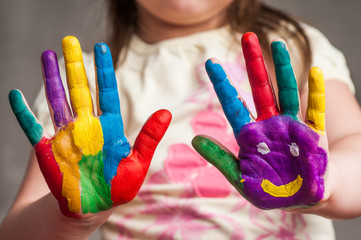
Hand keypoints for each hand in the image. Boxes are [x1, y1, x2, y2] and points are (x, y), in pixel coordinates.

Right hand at [9, 36, 170, 217]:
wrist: (93, 208)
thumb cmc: (118, 187)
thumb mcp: (138, 163)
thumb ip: (149, 137)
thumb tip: (166, 111)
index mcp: (109, 128)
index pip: (106, 93)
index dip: (104, 71)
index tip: (102, 48)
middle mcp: (87, 126)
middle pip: (79, 90)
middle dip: (74, 66)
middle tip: (69, 40)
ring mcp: (66, 135)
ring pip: (57, 101)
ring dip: (51, 79)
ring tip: (47, 55)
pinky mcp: (47, 149)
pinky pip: (31, 128)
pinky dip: (23, 113)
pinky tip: (15, 94)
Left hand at [192, 32, 327, 209]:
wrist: (302, 199)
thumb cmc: (270, 191)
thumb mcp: (240, 178)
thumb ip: (220, 159)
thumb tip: (194, 139)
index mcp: (249, 135)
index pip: (233, 103)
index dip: (222, 83)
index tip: (210, 63)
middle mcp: (269, 124)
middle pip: (260, 88)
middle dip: (253, 63)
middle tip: (247, 37)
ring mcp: (291, 126)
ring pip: (286, 91)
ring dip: (283, 68)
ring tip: (278, 44)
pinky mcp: (313, 133)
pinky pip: (315, 109)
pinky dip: (315, 92)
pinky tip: (314, 72)